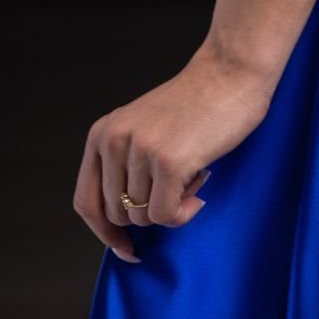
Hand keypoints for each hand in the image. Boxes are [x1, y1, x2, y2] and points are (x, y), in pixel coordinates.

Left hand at [73, 44, 275, 263]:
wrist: (232, 71)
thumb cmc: (197, 103)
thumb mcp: (144, 128)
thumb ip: (126, 164)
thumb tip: (123, 222)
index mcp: (103, 133)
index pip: (86, 202)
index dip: (104, 232)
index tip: (126, 247)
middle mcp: (115, 141)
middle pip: (118, 214)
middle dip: (150, 210)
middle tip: (179, 184)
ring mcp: (141, 151)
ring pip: (143, 217)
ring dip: (173, 205)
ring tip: (192, 172)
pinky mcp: (169, 162)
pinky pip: (166, 215)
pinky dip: (184, 213)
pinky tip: (199, 189)